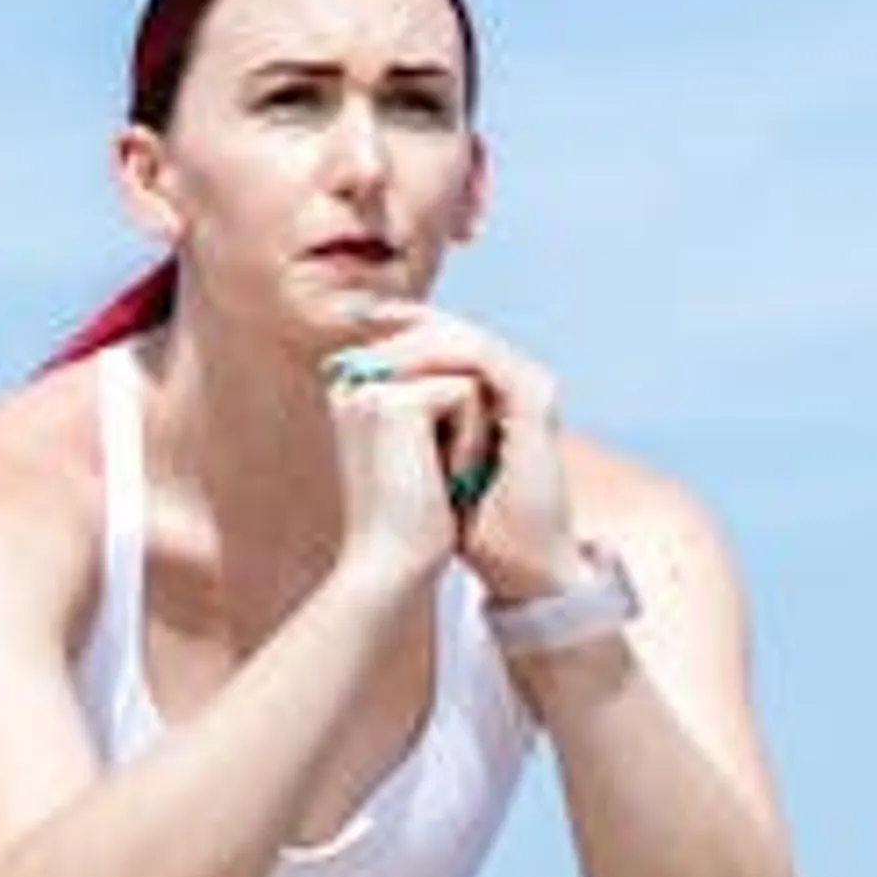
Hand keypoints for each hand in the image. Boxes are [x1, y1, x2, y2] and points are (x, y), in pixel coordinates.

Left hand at [322, 301, 587, 597]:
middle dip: (404, 320)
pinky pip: (481, 358)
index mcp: (494, 394)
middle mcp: (516, 385)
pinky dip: (439, 357)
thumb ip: (401, 418)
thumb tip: (342, 382)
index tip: (350, 322)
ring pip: (466, 337)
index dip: (401, 326)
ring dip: (415, 338)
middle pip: (456, 328)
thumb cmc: (467, 524)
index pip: (448, 338)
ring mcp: (530, 388)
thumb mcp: (423, 462)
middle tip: (355, 315)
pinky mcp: (534, 402)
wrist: (516, 561)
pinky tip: (397, 367)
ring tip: (371, 346)